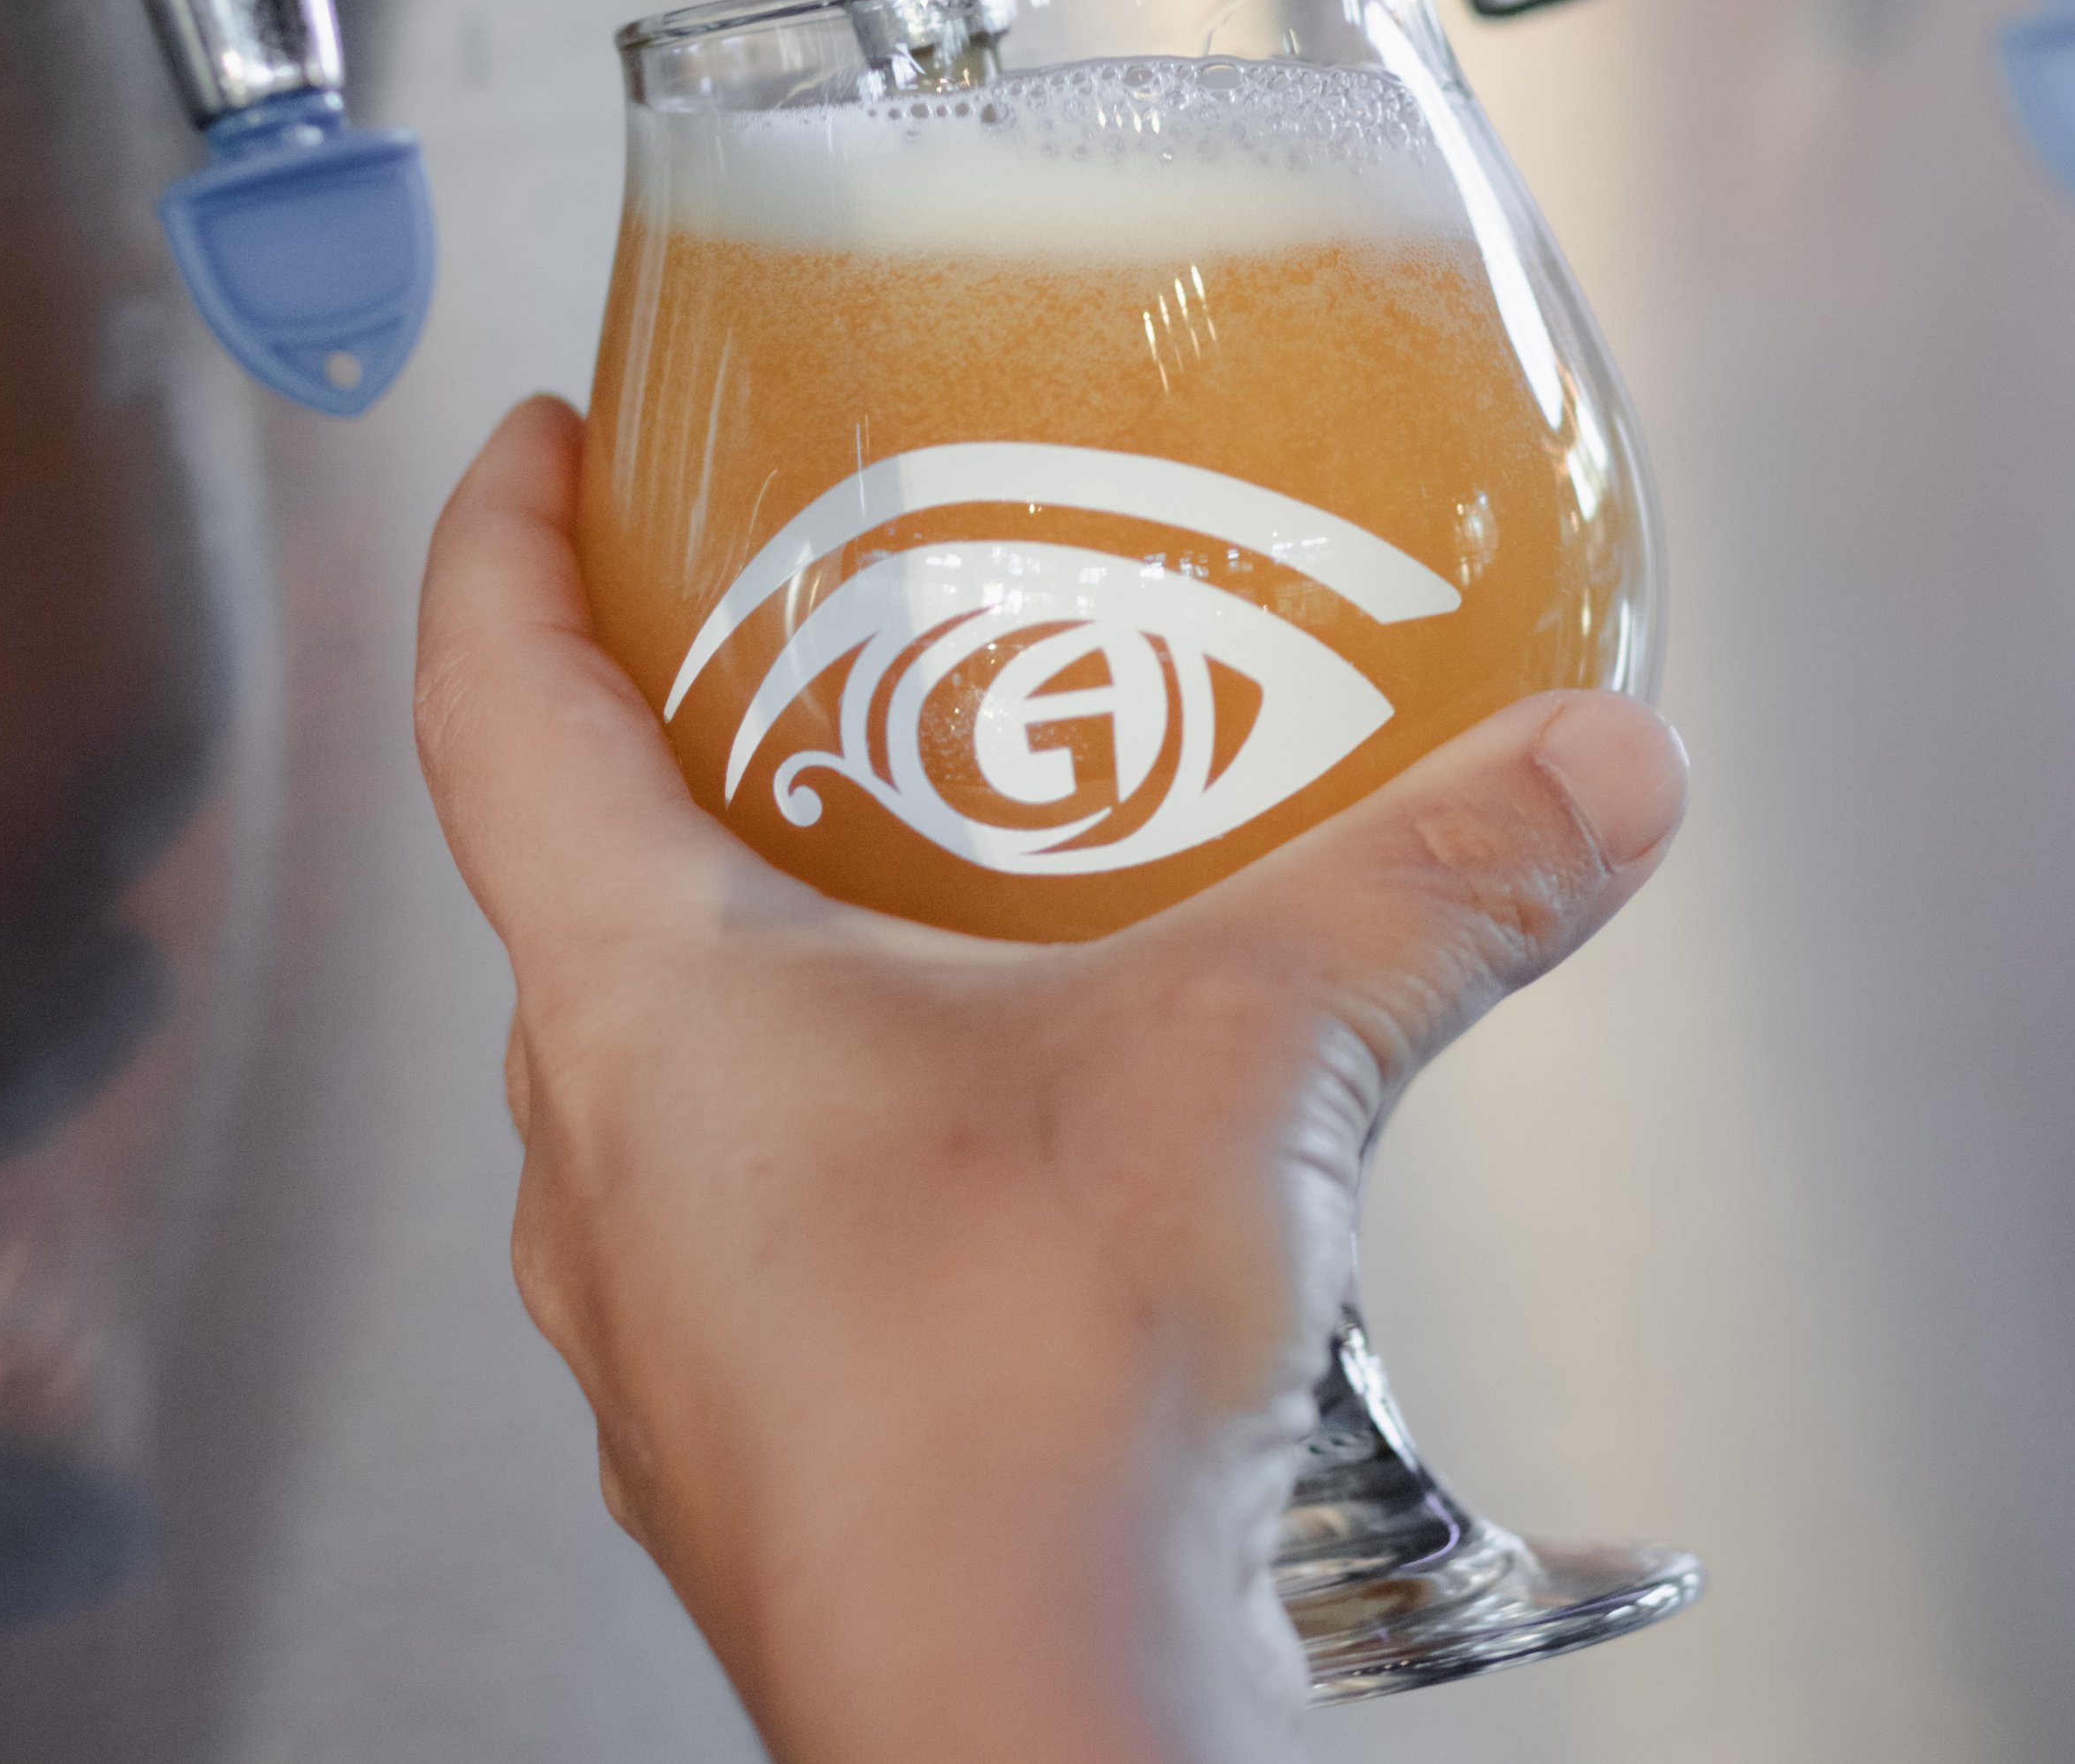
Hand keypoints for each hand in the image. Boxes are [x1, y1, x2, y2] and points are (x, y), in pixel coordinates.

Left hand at [417, 399, 1687, 1763]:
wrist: (1022, 1739)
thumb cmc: (1029, 1411)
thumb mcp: (1253, 1060)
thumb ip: (1432, 884)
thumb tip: (1588, 767)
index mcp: (639, 1005)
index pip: (486, 704)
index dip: (500, 543)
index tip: (540, 441)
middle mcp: (598, 1158)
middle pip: (570, 881)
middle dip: (668, 744)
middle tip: (786, 647)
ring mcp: (656, 1316)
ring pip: (654, 1066)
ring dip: (760, 955)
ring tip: (923, 881)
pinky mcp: (750, 1432)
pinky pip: (742, 1215)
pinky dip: (838, 1125)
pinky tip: (996, 1136)